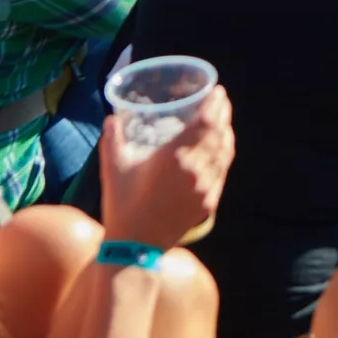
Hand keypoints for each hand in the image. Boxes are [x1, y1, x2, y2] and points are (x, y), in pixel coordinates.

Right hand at [98, 79, 233, 245]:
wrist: (136, 246)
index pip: (206, 123)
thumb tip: (111, 118)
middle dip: (223, 114)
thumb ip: (112, 139)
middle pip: (219, 134)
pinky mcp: (209, 203)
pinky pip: (223, 172)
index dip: (216, 105)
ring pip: (225, 153)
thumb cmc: (122, 204)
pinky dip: (224, 156)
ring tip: (223, 121)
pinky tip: (219, 150)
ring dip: (226, 133)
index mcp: (175, 157)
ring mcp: (205, 188)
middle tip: (221, 100)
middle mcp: (196, 170)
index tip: (218, 91)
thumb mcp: (113, 167)